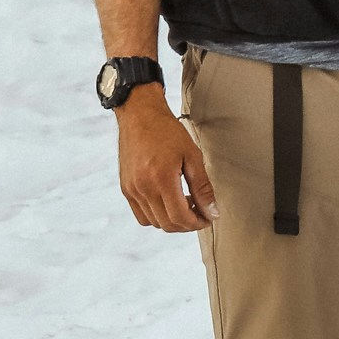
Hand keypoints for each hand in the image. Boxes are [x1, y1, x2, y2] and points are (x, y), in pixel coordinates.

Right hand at [116, 83, 216, 231]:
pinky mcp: (126, 188)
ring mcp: (132, 190)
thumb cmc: (166, 130)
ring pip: (155, 222)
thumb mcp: (192, 154)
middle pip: (168, 224)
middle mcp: (143, 187)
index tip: (208, 217)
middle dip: (187, 223)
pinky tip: (168, 201)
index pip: (180, 217)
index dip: (198, 222)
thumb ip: (202, 186)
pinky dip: (157, 216)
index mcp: (161, 178)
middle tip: (200, 211)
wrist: (139, 114)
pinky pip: (142, 215)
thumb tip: (212, 211)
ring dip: (173, 220)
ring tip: (185, 204)